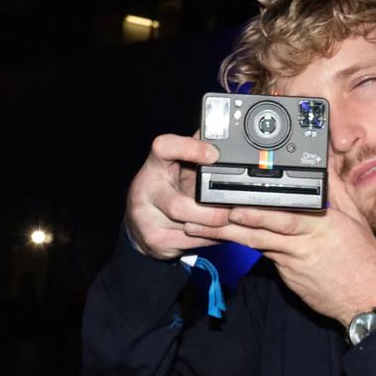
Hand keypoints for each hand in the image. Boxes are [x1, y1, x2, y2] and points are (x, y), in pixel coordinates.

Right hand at [125, 132, 232, 259]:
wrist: (140, 223)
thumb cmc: (166, 188)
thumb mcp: (177, 166)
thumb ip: (197, 152)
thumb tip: (225, 135)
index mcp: (155, 164)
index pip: (164, 148)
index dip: (189, 149)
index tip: (214, 154)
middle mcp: (146, 189)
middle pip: (178, 205)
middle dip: (211, 211)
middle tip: (232, 209)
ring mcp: (147, 218)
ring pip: (188, 227)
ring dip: (216, 226)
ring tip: (234, 221)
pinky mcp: (156, 240)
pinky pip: (193, 241)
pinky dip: (213, 237)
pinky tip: (222, 232)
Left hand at [183, 158, 375, 325]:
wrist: (369, 300)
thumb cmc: (364, 258)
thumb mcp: (353, 217)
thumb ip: (334, 186)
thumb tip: (324, 156)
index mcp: (323, 221)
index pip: (288, 204)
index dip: (260, 198)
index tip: (236, 187)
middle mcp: (306, 239)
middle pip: (264, 224)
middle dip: (231, 215)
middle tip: (202, 206)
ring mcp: (295, 259)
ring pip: (255, 242)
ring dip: (224, 234)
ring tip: (197, 226)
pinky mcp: (289, 275)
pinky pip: (263, 256)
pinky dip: (243, 247)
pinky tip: (220, 241)